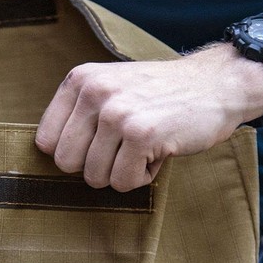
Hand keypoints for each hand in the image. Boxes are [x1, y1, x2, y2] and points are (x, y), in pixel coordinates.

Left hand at [35, 44, 262, 190]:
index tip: (100, 142)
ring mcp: (117, 113)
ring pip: (94, 177)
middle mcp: (94, 92)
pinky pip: (122, 182)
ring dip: (122, 172)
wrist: (217, 84)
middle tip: (123, 148)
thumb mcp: (110, 88)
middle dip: (95, 166)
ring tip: (144, 146)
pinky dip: (143, 177)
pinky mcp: (141, 134)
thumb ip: (78, 114)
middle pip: (66, 164)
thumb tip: (48, 157)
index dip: (74, 153)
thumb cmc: (159, 95)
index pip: (46, 142)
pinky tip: (158, 151)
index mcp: (79, 80)